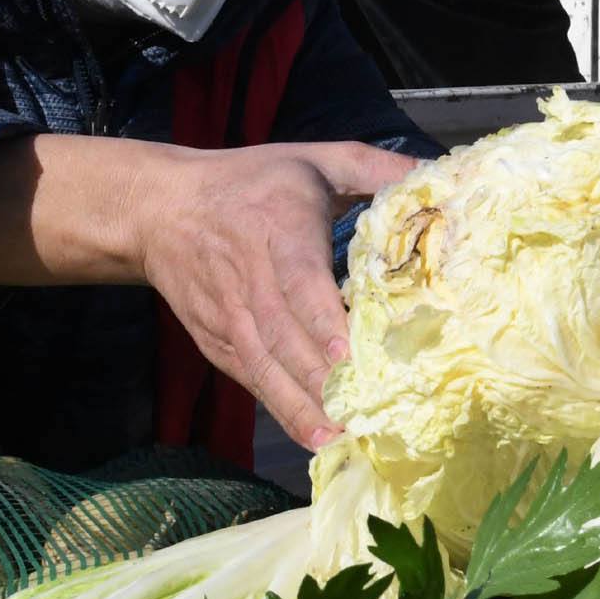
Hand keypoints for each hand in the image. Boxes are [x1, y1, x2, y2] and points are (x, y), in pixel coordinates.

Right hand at [128, 139, 426, 450]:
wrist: (159, 209)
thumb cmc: (251, 183)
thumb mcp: (312, 160)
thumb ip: (375, 168)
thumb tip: (439, 175)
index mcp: (278, 229)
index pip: (298, 281)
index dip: (320, 319)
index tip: (348, 352)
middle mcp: (250, 278)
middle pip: (283, 335)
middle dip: (320, 378)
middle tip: (363, 413)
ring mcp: (230, 316)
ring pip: (265, 365)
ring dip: (301, 405)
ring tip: (340, 438)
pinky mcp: (218, 341)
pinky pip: (252, 378)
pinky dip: (282, 408)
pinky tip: (315, 436)